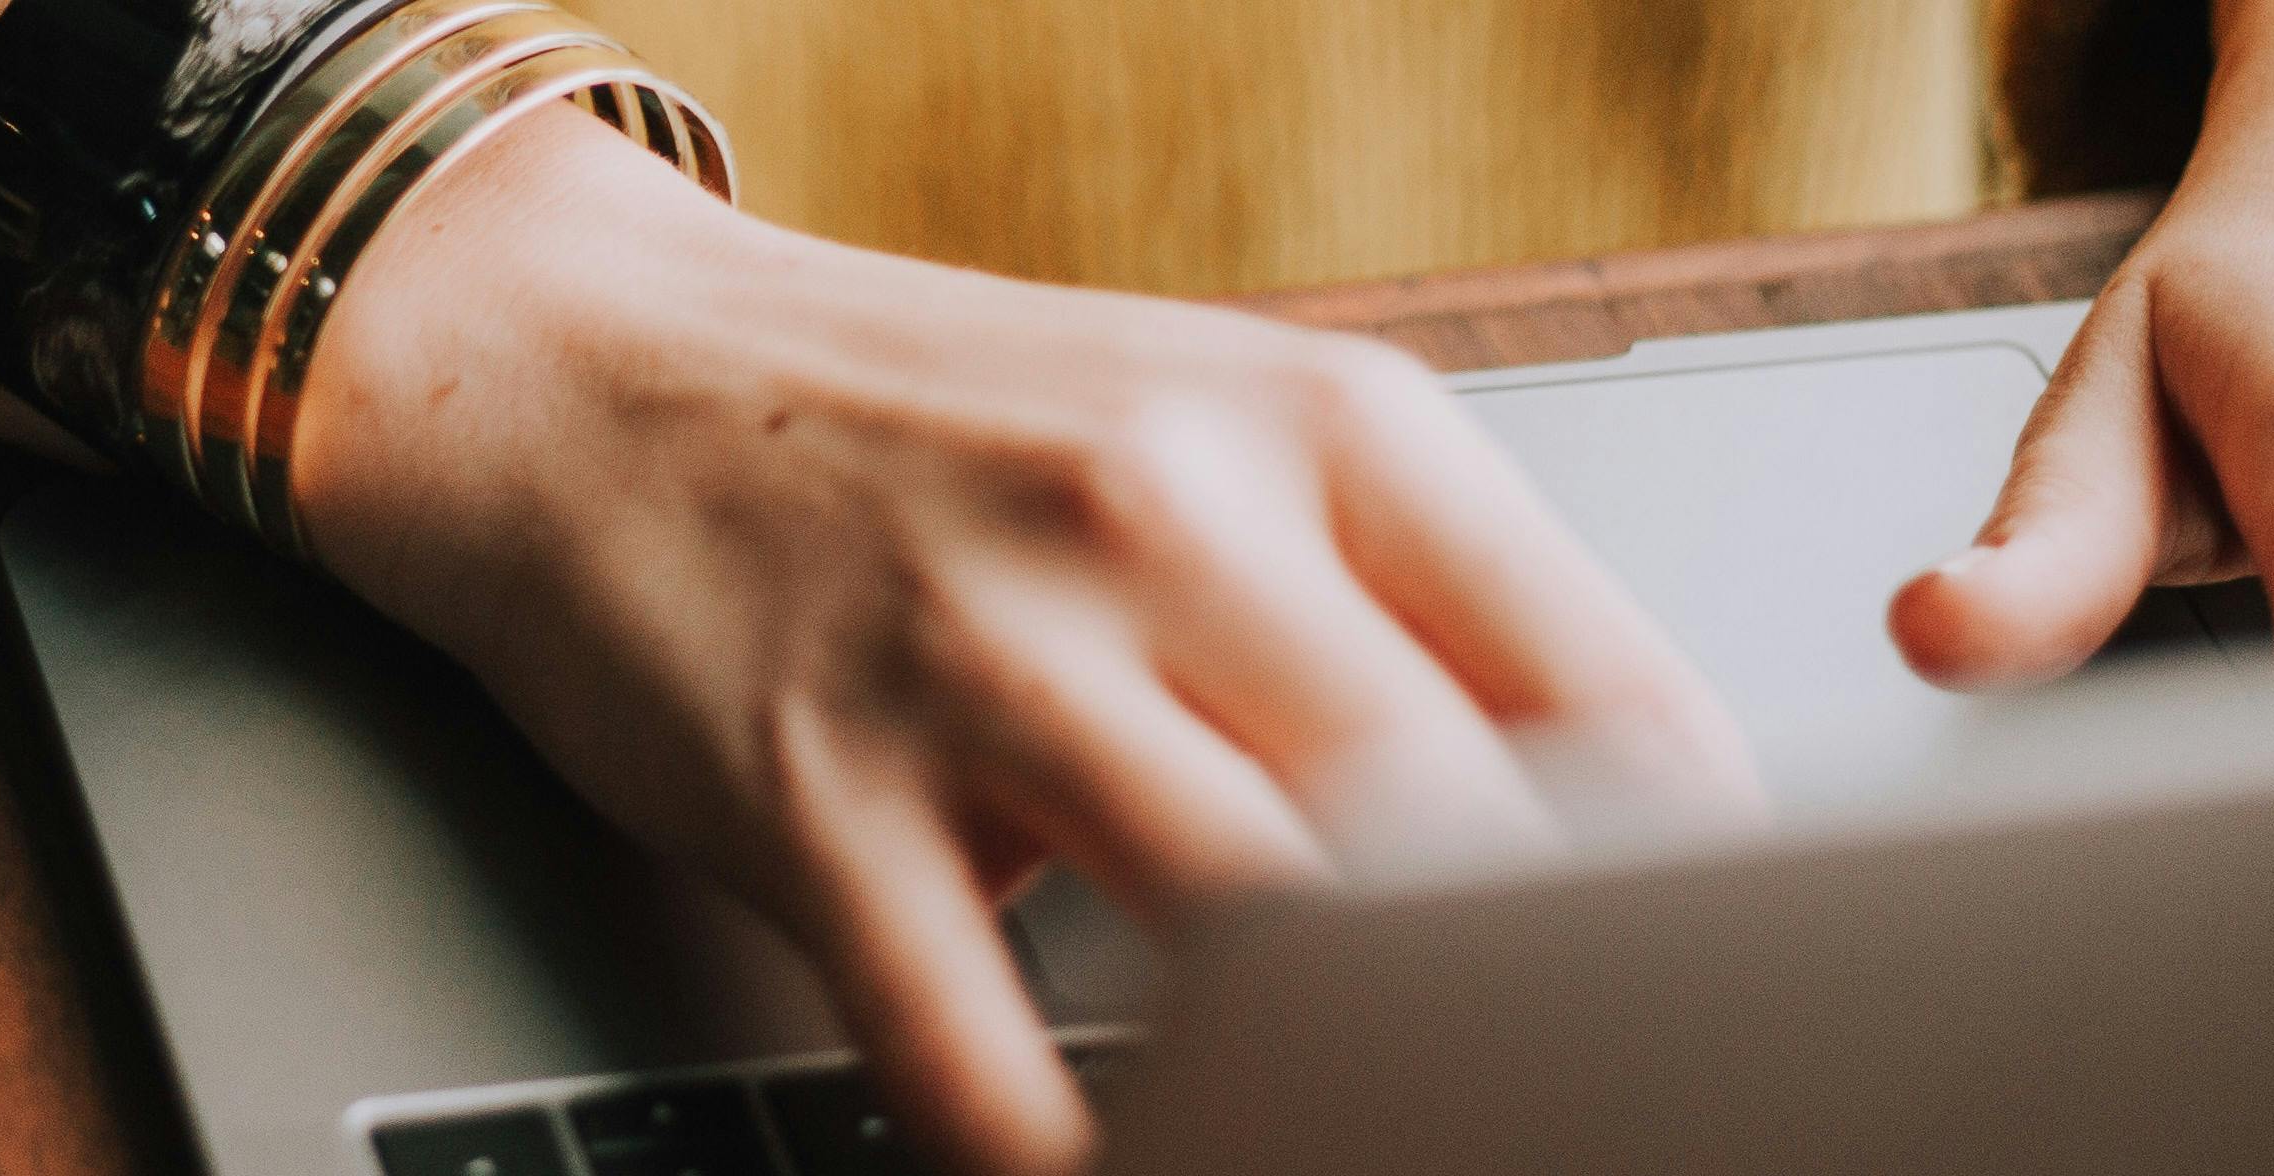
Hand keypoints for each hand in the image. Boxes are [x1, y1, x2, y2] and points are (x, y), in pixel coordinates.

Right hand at [295, 113, 1757, 1174]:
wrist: (583, 372)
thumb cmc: (925, 433)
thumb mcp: (1206, 435)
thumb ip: (1401, 603)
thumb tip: (1618, 826)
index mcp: (1319, 431)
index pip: (1603, 698)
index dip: (1681, 902)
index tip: (1691, 1017)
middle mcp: (1166, 521)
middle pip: (1442, 840)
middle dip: (1513, 1027)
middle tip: (1534, 1111)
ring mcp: (982, 657)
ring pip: (1242, 940)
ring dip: (1310, 1096)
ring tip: (1340, 1145)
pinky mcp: (812, 792)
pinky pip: (971, 1051)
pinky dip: (1056, 1163)